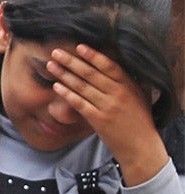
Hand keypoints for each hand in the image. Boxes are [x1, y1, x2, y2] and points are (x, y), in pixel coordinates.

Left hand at [47, 43, 168, 184]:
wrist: (141, 147)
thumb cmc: (139, 121)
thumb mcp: (139, 97)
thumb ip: (127, 82)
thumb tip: (114, 65)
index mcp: (129, 85)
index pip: (109, 66)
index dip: (93, 55)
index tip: (79, 46)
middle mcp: (118, 94)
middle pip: (91, 74)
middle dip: (71, 61)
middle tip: (56, 52)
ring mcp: (108, 107)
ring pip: (82, 86)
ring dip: (64, 74)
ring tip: (51, 65)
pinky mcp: (98, 120)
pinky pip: (79, 103)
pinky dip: (67, 94)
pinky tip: (56, 86)